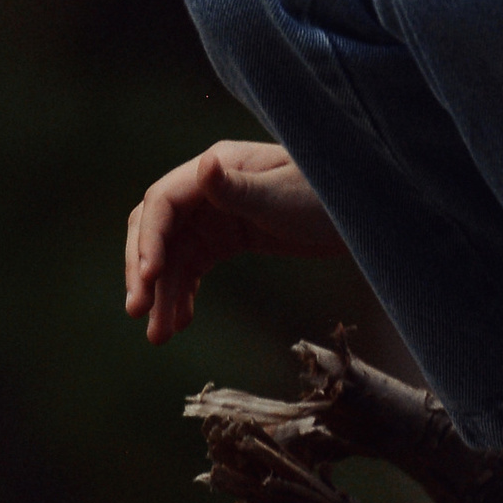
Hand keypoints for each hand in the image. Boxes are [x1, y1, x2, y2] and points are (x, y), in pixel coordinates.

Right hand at [123, 139, 346, 345]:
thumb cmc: (328, 194)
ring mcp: (217, 212)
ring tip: (160, 337)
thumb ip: (240, 188)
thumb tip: (205, 166)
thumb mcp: (284, 197)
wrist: (364, 209)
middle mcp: (209, 187)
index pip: (163, 202)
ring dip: (162, 292)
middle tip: (137, 313)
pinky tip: (180, 322)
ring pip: (173, 253)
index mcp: (218, 166)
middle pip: (157, 228)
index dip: (148, 240)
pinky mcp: (230, 236)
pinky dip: (182, 292)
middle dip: (143, 269)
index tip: (147, 281)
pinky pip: (193, 265)